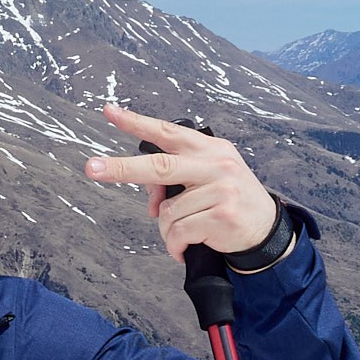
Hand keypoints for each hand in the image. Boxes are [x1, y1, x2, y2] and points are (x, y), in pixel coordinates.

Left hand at [83, 104, 280, 262]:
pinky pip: (180, 233)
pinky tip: (185, 248)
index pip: (168, 131)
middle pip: (159, 166)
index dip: (137, 122)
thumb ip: (177, 182)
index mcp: (209, 148)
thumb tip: (153, 205)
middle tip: (93, 168)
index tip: (110, 112)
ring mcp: (221, 188)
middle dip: (122, 168)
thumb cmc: (230, 201)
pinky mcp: (223, 214)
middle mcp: (216, 163)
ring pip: (168, 213)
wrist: (266, 230)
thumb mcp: (208, 180)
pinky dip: (176, 246)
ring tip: (181, 237)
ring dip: (167, 232)